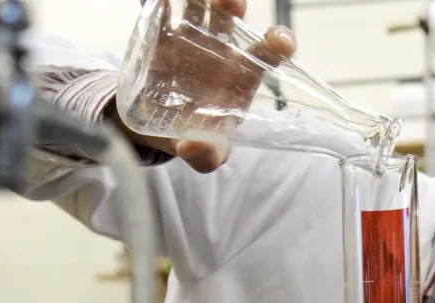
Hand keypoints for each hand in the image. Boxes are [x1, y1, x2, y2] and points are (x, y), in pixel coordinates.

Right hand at [113, 0, 297, 172]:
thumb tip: (192, 148)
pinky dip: (153, 0)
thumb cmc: (197, 136)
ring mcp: (190, 38)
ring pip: (197, 6)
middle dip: (231, 3)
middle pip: (230, 18)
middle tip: (231, 2)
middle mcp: (219, 49)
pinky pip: (158, 10)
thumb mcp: (206, 153)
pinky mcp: (161, 35)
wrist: (161, 127)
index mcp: (241, 74)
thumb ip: (207, 155)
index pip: (265, 53)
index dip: (277, 43)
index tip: (281, 41)